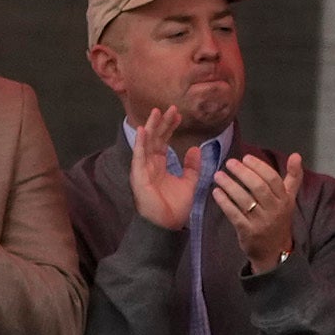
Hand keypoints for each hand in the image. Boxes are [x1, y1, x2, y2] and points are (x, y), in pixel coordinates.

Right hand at [120, 109, 197, 236]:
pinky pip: (139, 157)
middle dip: (161, 123)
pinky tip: (142, 130)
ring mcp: (143, 170)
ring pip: (146, 144)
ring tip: (156, 112)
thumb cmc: (176, 207)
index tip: (178, 115)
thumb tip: (196, 148)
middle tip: (170, 108)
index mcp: (160, 166)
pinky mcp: (138, 177)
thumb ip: (192, 166)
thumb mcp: (189, 183)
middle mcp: (150, 165)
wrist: (168, 226)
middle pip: (155, 139)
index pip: (164, 141)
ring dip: (150, 128)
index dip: (170, 128)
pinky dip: (140, 143)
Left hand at [214, 148, 307, 273]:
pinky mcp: (247, 232)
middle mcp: (274, 210)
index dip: (258, 166)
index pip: (273, 179)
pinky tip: (216, 192)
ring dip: (230, 185)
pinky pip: (234, 214)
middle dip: (243, 173)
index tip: (245, 158)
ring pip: (244, 200)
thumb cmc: (279, 220)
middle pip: (258, 187)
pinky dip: (224, 202)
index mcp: (285, 200)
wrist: (273, 252)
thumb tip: (296, 155)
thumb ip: (293, 177)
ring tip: (218, 175)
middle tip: (229, 163)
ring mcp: (260, 222)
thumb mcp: (289, 199)